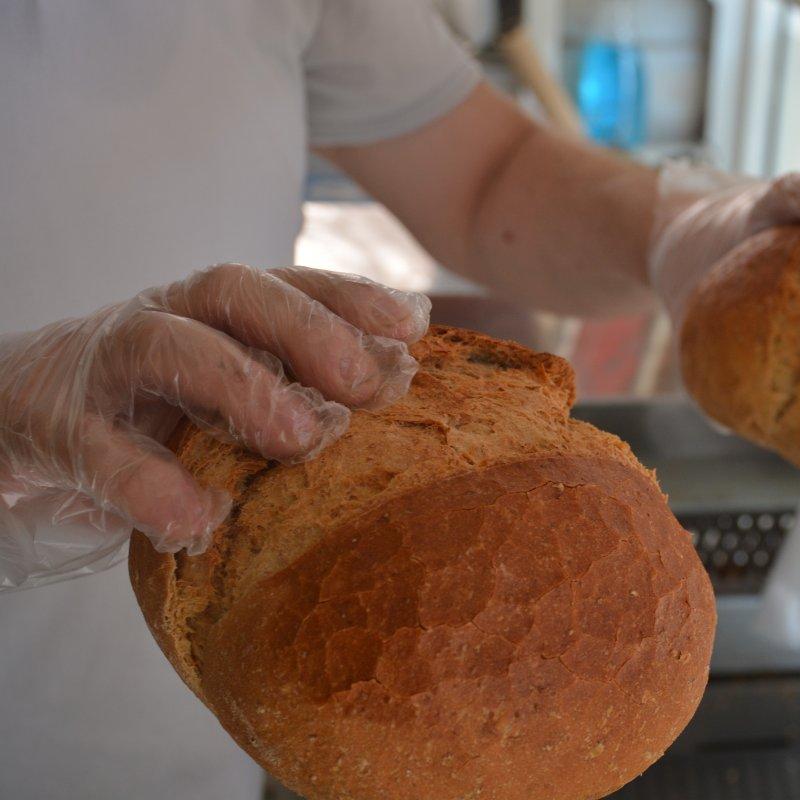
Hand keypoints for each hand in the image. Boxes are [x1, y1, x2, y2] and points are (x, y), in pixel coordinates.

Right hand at [0, 264, 429, 587]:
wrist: (16, 416)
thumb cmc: (154, 405)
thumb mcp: (230, 383)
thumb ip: (303, 377)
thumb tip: (403, 371)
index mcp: (216, 311)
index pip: (288, 281)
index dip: (351, 296)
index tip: (413, 324)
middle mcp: (165, 318)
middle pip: (234, 292)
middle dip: (307, 328)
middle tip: (366, 384)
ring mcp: (107, 367)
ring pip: (166, 345)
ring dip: (239, 386)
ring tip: (297, 437)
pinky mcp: (56, 426)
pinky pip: (100, 451)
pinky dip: (149, 486)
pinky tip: (198, 522)